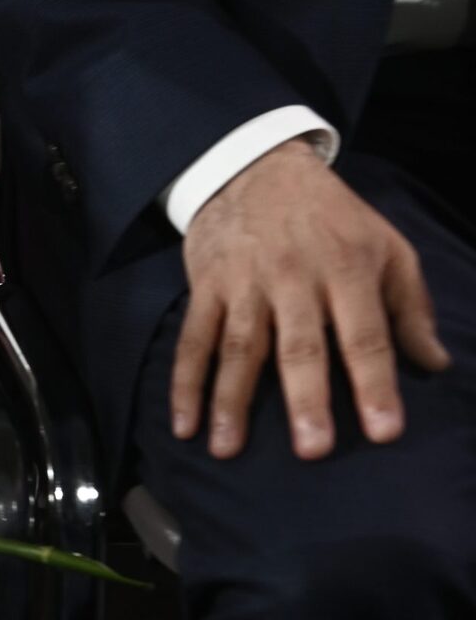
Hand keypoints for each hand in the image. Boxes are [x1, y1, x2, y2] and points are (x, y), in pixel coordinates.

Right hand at [172, 138, 451, 460]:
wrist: (257, 169)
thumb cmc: (331, 218)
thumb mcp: (386, 246)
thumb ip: (409, 307)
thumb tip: (435, 364)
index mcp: (349, 268)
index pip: (366, 336)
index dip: (376, 384)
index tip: (384, 431)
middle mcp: (295, 278)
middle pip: (301, 346)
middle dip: (306, 399)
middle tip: (311, 449)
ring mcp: (245, 285)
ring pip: (240, 349)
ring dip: (231, 401)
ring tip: (226, 448)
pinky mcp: (206, 289)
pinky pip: (193, 341)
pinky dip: (185, 383)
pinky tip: (184, 423)